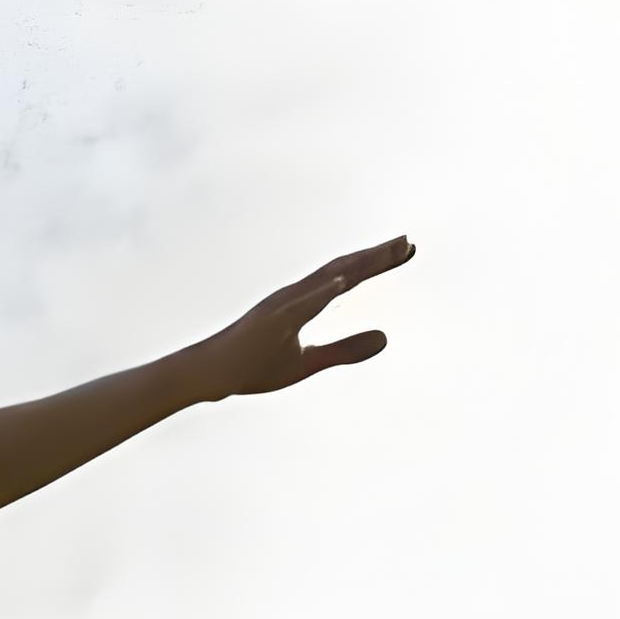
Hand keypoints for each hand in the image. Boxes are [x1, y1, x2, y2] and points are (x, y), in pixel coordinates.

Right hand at [203, 235, 411, 396]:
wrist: (211, 376)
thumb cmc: (253, 366)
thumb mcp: (309, 362)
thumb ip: (346, 350)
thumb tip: (385, 338)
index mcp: (304, 302)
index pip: (348, 277)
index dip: (377, 264)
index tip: (406, 250)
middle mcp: (295, 296)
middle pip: (342, 270)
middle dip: (375, 257)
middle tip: (407, 242)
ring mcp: (281, 305)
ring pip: (325, 279)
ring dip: (356, 265)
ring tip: (386, 252)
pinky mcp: (269, 320)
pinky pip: (298, 304)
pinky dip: (321, 291)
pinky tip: (342, 281)